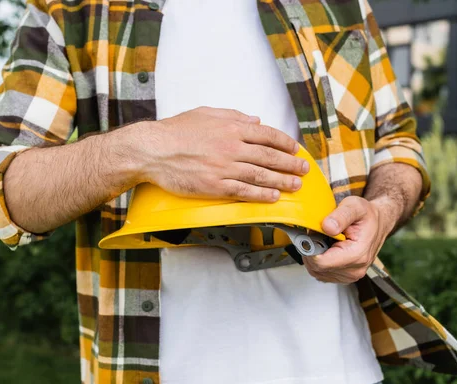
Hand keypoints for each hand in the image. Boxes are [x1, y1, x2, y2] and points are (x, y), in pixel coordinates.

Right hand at [137, 107, 309, 202]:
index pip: (267, 135)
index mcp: (231, 128)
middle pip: (270, 156)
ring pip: (261, 176)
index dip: (285, 143)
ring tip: (295, 186)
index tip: (295, 150)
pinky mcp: (215, 186)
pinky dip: (261, 195)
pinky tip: (272, 197)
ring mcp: (224, 168)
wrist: (153, 150)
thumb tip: (255, 119)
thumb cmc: (175, 131)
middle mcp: (232, 147)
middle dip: (291, 164)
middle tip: (303, 170)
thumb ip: (232, 115)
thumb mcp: (205, 113)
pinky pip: (244, 191)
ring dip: (282, 181)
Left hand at [302, 196, 398, 283]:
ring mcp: (349, 275)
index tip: (311, 234)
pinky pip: (321, 273)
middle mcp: (355, 269)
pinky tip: (325, 248)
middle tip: (317, 234)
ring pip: (316, 271)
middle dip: (311, 250)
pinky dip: (317, 260)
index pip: (321, 263)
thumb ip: (341, 215)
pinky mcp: (344, 276)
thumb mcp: (355, 206)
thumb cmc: (366, 215)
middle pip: (316, 268)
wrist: (377, 224)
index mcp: (357, 254)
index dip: (310, 248)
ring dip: (313, 255)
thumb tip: (327, 227)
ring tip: (323, 240)